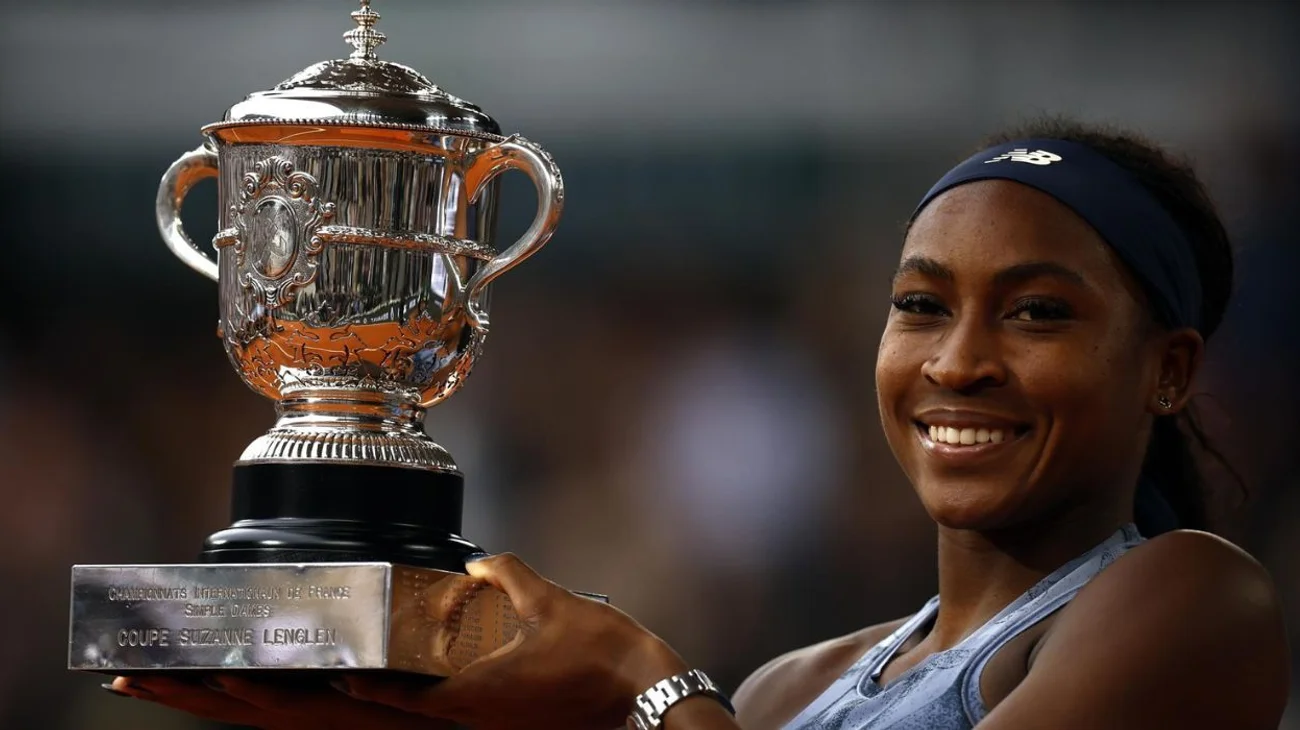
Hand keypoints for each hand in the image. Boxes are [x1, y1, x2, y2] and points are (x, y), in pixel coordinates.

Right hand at [105, 674, 452, 729]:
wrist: (431, 713)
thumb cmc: (389, 693)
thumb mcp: (333, 672)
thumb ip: (306, 654)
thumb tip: (278, 623)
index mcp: (281, 701)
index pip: (216, 694)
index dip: (171, 689)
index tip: (125, 677)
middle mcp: (286, 710)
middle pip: (212, 703)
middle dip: (164, 693)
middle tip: (119, 680)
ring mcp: (306, 712)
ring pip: (241, 704)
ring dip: (197, 693)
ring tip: (155, 681)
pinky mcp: (334, 708)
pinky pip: (290, 700)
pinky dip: (258, 691)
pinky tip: (231, 680)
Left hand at [340, 553, 689, 729]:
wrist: (644, 693)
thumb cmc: (602, 654)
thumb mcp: (551, 602)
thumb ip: (509, 576)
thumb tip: (483, 565)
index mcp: (481, 693)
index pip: (409, 699)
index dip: (373, 687)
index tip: (346, 676)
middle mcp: (487, 718)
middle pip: (428, 706)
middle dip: (400, 684)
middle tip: (377, 657)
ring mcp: (508, 726)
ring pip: (457, 709)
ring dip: (437, 686)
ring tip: (423, 654)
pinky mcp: (528, 725)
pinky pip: (485, 709)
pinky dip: (470, 688)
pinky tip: (478, 661)